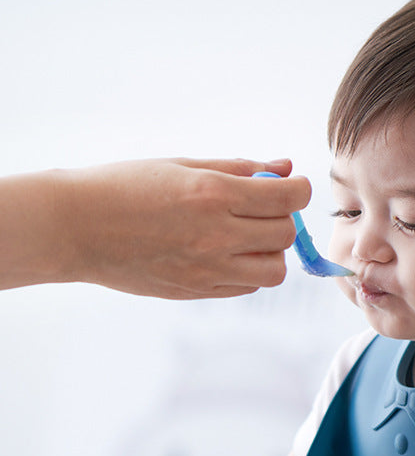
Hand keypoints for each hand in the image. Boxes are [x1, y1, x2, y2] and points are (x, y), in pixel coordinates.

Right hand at [57, 157, 311, 297]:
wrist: (75, 227)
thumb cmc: (125, 186)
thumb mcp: (183, 165)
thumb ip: (239, 168)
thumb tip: (285, 166)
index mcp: (212, 194)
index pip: (287, 197)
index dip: (299, 189)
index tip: (292, 186)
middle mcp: (215, 235)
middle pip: (285, 234)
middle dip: (282, 218)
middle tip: (261, 208)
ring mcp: (207, 269)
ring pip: (274, 270)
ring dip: (270, 251)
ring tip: (246, 236)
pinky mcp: (197, 290)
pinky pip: (247, 286)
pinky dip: (248, 271)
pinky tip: (226, 253)